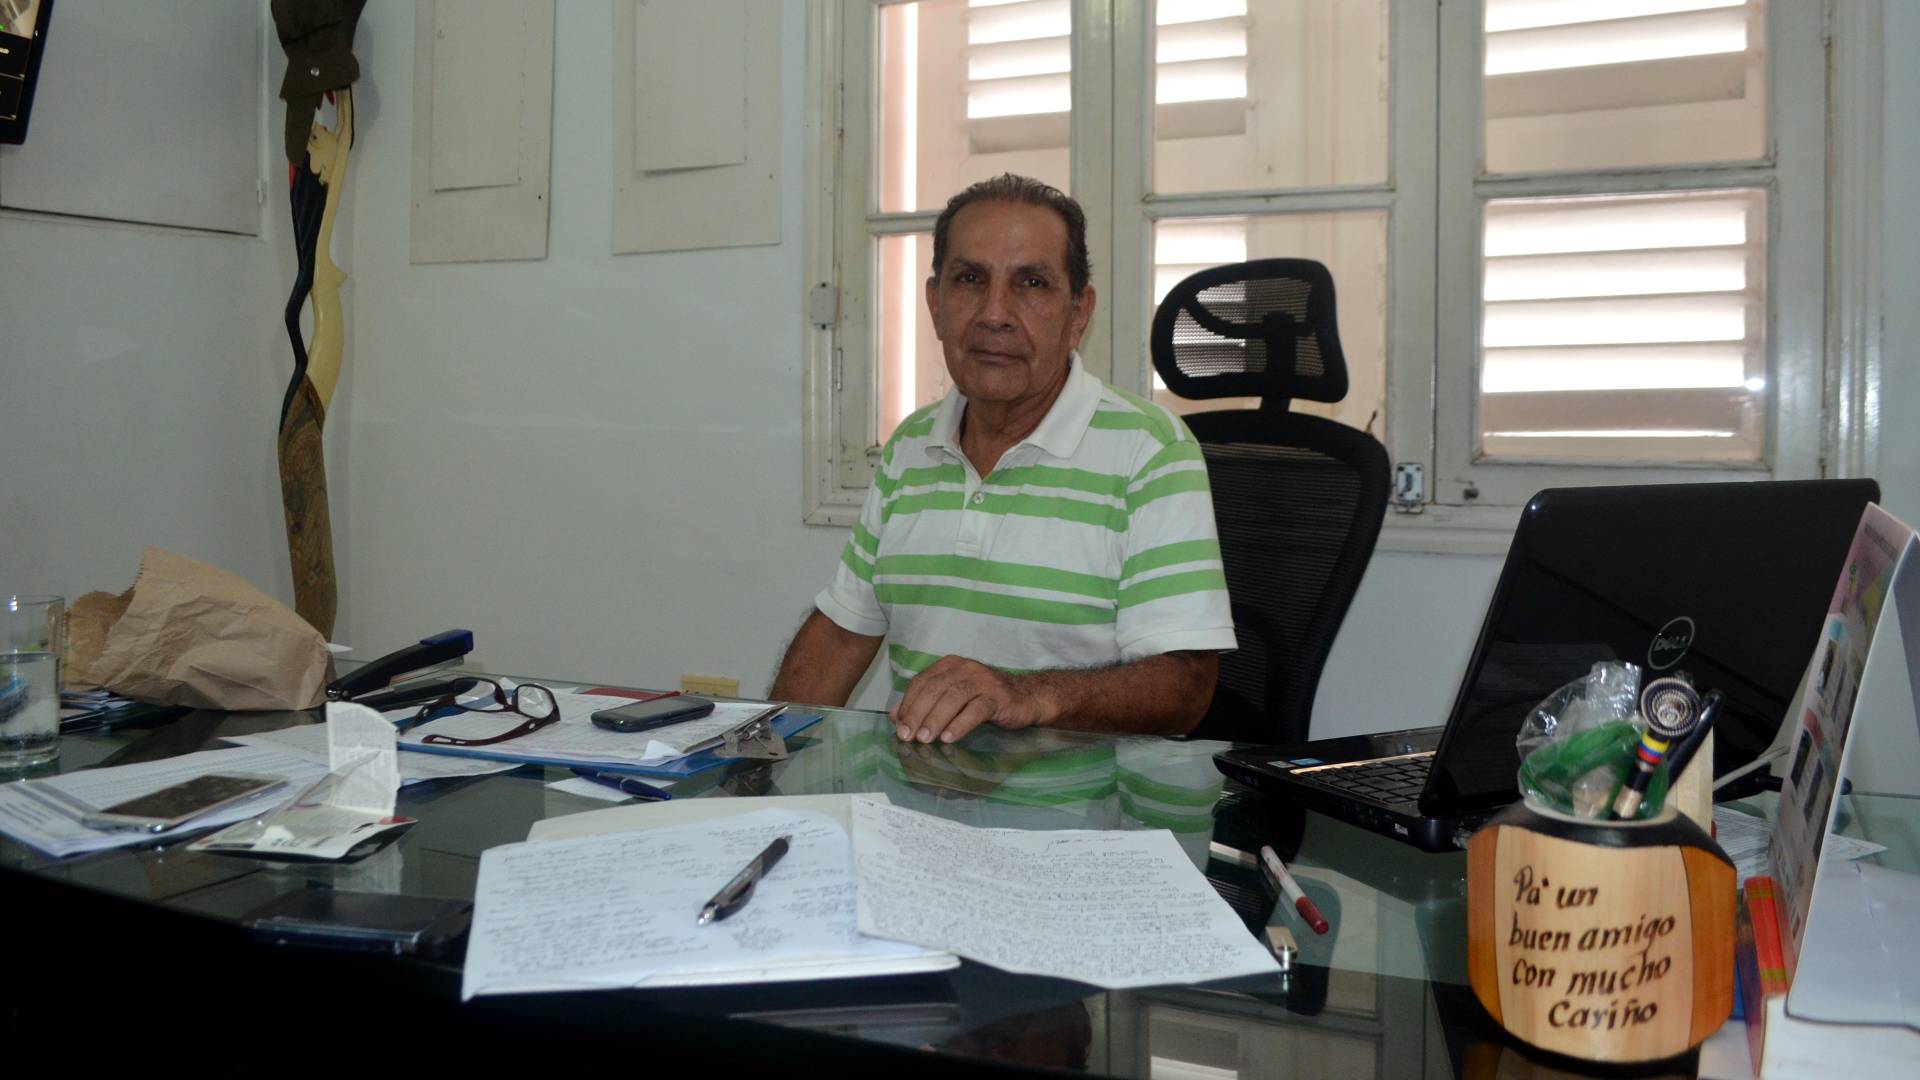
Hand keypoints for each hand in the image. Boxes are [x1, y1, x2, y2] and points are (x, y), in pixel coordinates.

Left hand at [890, 656, 1052, 743]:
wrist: (1027, 697)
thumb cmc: (986, 699)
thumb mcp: (953, 699)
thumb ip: (926, 704)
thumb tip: (895, 716)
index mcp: (950, 665)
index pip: (922, 682)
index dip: (908, 704)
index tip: (899, 726)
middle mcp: (964, 668)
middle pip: (934, 689)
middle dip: (918, 714)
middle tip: (908, 736)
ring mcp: (982, 680)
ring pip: (953, 698)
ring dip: (936, 719)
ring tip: (925, 739)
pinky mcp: (997, 696)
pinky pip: (976, 709)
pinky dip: (960, 724)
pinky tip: (950, 738)